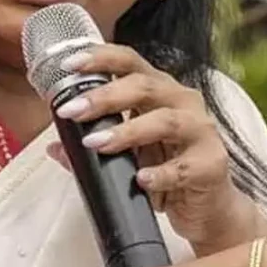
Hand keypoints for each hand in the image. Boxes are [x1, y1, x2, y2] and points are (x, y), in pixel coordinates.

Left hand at [47, 44, 264, 253]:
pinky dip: (159, 173)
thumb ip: (95, 143)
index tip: (69, 64)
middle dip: (104, 96)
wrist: (208, 208)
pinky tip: (140, 180)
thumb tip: (54, 145)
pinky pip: (183, 167)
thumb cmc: (168, 170)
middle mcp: (183, 102)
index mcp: (160, 91)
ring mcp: (201, 132)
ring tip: (96, 143)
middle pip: (145, 86)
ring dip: (127, 131)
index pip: (131, 61)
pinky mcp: (211, 164)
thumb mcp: (128, 155)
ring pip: (165, 121)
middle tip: (72, 111)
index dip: (100, 58)